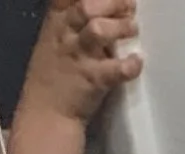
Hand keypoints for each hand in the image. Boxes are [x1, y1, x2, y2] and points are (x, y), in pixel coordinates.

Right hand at [21, 0, 142, 127]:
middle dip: (112, 2)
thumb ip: (75, 19)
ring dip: (120, 27)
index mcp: (56, 20)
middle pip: (86, 5)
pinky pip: (115, 69)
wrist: (47, 112)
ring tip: (133, 29)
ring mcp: (78, 56)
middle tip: (129, 7)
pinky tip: (137, 61)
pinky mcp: (93, 80)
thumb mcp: (56, 36)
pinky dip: (130, 64)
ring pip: (98, 30)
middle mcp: (65, 33)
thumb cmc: (56, 72)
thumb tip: (107, 6)